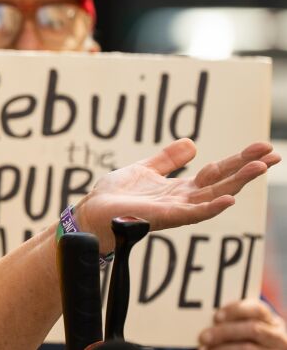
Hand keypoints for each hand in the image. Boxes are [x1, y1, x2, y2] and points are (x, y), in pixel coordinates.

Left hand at [75, 139, 278, 252]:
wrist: (92, 212)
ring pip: (214, 195)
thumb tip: (192, 143)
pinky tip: (229, 198)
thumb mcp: (144, 168)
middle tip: (273, 154)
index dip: (238, 160)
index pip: (216, 172)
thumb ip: (167, 159)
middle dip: (247, 168)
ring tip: (260, 167)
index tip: (262, 147)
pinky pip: (193, 213)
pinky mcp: (164, 217)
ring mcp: (176, 209)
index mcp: (180, 188)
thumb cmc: (115, 195)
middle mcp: (183, 200)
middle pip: (222, 181)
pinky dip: (212, 206)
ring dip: (238, 182)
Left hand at [199, 299, 286, 348]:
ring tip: (203, 349)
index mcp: (271, 321)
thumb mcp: (245, 327)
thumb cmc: (245, 337)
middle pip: (253, 329)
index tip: (216, 317)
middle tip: (202, 337)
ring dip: (223, 348)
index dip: (236, 310)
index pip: (257, 309)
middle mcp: (277, 336)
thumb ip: (232, 321)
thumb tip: (202, 318)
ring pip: (248, 348)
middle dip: (225, 332)